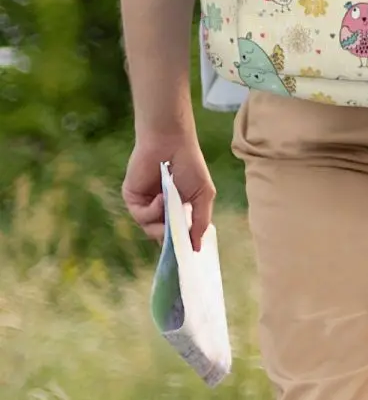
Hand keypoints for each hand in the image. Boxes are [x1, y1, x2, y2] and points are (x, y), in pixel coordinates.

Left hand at [122, 132, 214, 252]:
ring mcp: (146, 205)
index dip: (181, 245)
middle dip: (171, 239)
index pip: (177, 234)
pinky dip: (153, 211)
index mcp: (178, 209)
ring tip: (171, 206)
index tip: (186, 256)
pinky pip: (141, 216)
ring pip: (151, 229)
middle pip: (163, 237)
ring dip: (162, 222)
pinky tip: (161, 197)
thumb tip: (197, 248)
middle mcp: (160, 209)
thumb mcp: (203, 195)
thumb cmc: (191, 165)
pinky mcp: (132, 199)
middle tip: (178, 238)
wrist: (170, 143)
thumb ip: (200, 222)